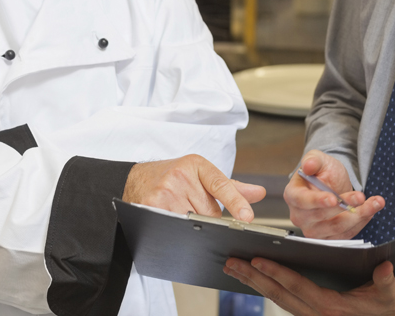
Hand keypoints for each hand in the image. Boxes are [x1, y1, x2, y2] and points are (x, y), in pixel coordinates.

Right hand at [123, 154, 265, 221]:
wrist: (135, 179)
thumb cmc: (171, 177)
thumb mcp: (200, 174)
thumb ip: (231, 187)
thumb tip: (259, 193)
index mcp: (196, 164)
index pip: (221, 184)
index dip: (235, 201)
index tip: (247, 217)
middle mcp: (181, 175)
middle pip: (210, 213)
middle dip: (207, 218)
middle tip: (192, 208)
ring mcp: (165, 191)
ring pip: (194, 224)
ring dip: (192, 227)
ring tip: (180, 212)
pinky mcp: (152, 206)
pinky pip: (176, 228)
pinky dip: (178, 230)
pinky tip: (172, 223)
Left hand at [224, 257, 394, 315]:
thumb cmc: (389, 308)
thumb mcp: (390, 295)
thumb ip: (386, 282)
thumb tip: (385, 268)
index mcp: (330, 307)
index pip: (297, 287)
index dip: (276, 272)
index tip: (256, 260)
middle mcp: (316, 314)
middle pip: (278, 294)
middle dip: (253, 278)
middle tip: (230, 263)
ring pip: (277, 299)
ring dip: (255, 283)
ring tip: (234, 269)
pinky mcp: (310, 314)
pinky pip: (284, 301)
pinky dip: (267, 289)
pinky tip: (256, 279)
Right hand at [285, 150, 383, 238]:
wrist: (333, 185)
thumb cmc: (322, 173)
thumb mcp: (319, 160)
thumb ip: (313, 160)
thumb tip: (307, 165)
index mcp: (293, 195)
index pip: (302, 201)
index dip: (317, 201)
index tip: (334, 198)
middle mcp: (300, 216)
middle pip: (321, 216)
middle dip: (344, 206)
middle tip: (360, 196)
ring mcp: (313, 230)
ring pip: (337, 228)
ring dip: (358, 215)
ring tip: (374, 202)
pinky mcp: (328, 238)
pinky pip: (346, 235)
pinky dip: (361, 222)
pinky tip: (370, 210)